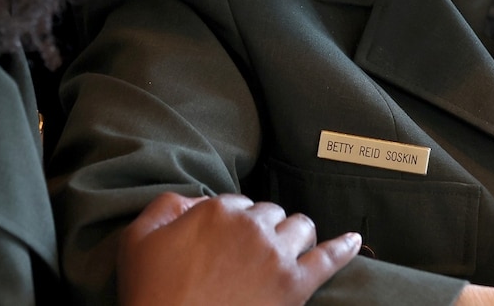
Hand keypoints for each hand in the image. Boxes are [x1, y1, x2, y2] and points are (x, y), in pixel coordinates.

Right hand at [117, 192, 360, 305]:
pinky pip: (330, 260)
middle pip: (270, 213)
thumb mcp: (139, 240)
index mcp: (217, 211)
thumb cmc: (152, 293)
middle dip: (262, 227)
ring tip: (287, 249)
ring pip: (301, 228)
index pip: (236, 202)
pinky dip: (344, 249)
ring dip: (294, 235)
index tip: (223, 241)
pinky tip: (354, 241)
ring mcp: (277, 258)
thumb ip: (164, 207)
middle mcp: (252, 227)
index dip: (230, 221)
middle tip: (249, 253)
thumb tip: (191, 200)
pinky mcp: (295, 289)